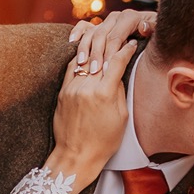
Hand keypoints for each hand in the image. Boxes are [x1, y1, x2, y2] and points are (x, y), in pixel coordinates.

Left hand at [49, 27, 139, 180]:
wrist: (76, 155)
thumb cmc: (103, 141)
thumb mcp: (121, 116)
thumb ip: (119, 90)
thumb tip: (119, 71)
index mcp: (103, 94)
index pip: (116, 62)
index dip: (126, 50)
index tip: (132, 44)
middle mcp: (85, 87)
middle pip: (100, 57)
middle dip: (112, 46)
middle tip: (120, 38)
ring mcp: (71, 88)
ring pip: (84, 59)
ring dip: (95, 50)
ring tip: (104, 43)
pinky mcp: (62, 92)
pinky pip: (71, 68)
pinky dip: (80, 59)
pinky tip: (87, 56)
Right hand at [70, 7, 153, 73]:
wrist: (152, 29)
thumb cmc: (156, 35)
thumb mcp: (158, 32)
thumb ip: (153, 29)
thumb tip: (143, 27)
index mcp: (131, 17)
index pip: (116, 37)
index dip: (111, 53)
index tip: (107, 69)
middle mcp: (117, 17)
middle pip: (102, 35)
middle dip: (97, 54)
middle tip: (94, 71)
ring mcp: (107, 21)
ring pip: (92, 32)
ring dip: (85, 48)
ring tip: (82, 63)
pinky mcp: (99, 26)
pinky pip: (84, 26)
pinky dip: (77, 33)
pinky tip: (72, 43)